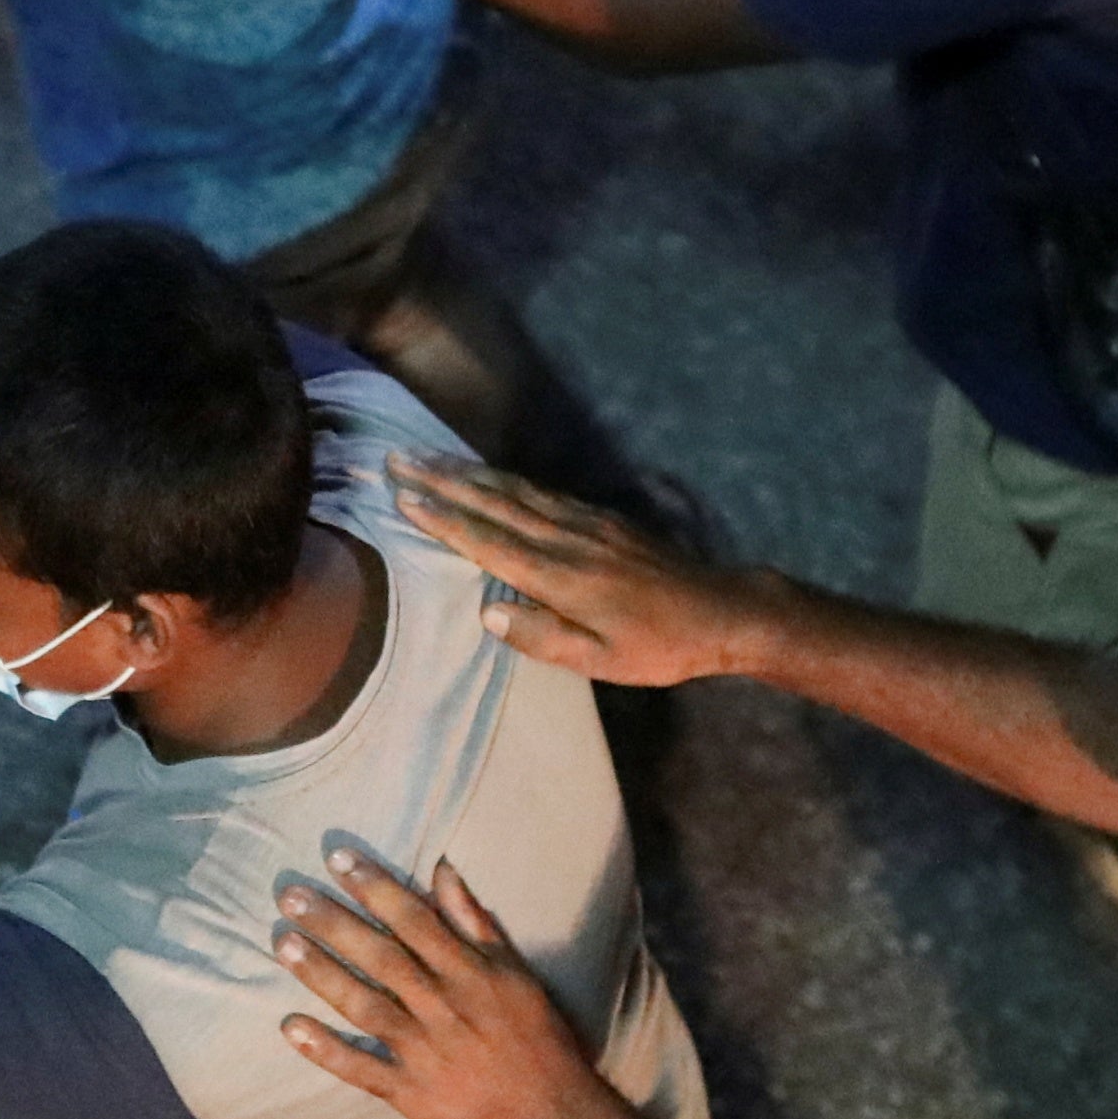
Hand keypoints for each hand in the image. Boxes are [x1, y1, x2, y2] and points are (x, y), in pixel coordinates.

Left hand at [274, 845, 621, 1118]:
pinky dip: (326, 1050)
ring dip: (320, 974)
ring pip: (364, 1005)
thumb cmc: (539, 1040)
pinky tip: (291, 1028)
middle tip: (289, 895)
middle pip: (380, 956)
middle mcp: (443, 1006)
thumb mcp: (517, 974)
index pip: (414, 919)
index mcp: (470, 973)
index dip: (374, 886)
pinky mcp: (411, 1094)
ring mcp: (424, 1052)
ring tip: (282, 943)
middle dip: (332, 923)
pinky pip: (361, 1069)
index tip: (337, 859)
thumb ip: (475, 922)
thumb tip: (442, 869)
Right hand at [383, 451, 779, 684]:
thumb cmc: (658, 648)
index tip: (404, 497)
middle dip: (442, 480)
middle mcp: (569, 540)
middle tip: (396, 459)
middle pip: (495, 503)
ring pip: (516, 490)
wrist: (721, 611)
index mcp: (563, 579)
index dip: (445, 519)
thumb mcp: (601, 662)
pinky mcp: (600, 517)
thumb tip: (487, 612)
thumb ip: (543, 638)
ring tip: (426, 456)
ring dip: (467, 472)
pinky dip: (505, 478)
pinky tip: (486, 473)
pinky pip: (541, 491)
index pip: (490, 542)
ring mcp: (586, 523)